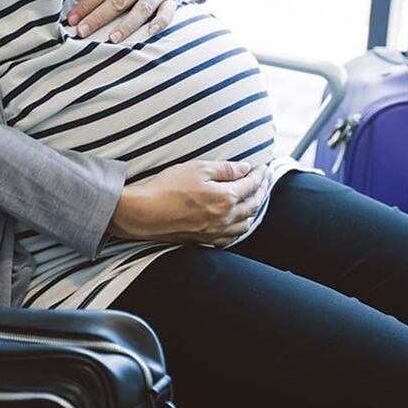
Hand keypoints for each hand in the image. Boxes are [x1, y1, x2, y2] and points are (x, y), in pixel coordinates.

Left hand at [66, 0, 185, 42]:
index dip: (87, 5)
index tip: (73, 19)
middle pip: (119, 1)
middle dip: (99, 18)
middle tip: (82, 32)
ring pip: (141, 9)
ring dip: (126, 25)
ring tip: (112, 39)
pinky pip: (168, 12)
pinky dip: (161, 22)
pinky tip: (151, 32)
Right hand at [110, 161, 267, 247]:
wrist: (144, 213)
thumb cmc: (167, 188)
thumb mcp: (197, 168)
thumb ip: (225, 169)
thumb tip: (245, 168)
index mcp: (226, 198)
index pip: (251, 184)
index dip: (259, 174)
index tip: (262, 167)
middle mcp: (226, 218)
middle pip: (253, 204)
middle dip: (261, 189)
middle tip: (263, 180)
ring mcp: (217, 232)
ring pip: (246, 223)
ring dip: (254, 209)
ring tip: (255, 197)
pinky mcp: (206, 240)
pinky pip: (232, 237)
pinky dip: (241, 226)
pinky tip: (239, 221)